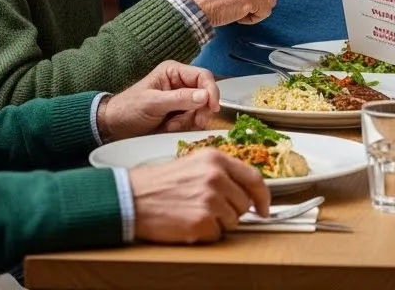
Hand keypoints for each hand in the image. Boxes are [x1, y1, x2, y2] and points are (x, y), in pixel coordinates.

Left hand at [99, 61, 220, 140]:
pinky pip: (193, 119)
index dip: (211, 91)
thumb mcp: (153, 103)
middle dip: (199, 110)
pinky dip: (185, 126)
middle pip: (205, 94)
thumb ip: (179, 99)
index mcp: (173, 72)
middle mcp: (180, 83)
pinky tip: (170, 128)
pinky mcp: (180, 113)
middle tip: (194, 122)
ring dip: (189, 120)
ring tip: (171, 126)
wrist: (114, 126)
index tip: (213, 107)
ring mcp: (181, 99)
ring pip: (201, 109)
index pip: (203, 76)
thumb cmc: (128, 109)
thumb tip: (205, 96)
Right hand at [128, 148, 270, 242]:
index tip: (264, 208)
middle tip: (209, 209)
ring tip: (194, 213)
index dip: (263, 197)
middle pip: (244, 203)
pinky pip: (216, 234)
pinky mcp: (201, 222)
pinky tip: (187, 222)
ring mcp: (210, 200)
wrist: (130, 197)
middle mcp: (216, 177)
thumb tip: (246, 190)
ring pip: (233, 221)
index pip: (254, 179)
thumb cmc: (158, 182)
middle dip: (232, 210)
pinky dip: (205, 233)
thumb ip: (221, 172)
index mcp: (216, 159)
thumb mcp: (193, 163)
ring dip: (217, 222)